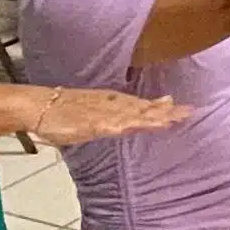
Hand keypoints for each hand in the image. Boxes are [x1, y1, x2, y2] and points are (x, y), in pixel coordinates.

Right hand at [19, 86, 189, 145]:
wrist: (39, 105)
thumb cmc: (65, 110)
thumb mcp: (95, 112)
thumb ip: (115, 113)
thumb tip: (132, 118)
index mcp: (114, 102)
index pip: (146, 105)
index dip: (166, 108)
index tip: (189, 109)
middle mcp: (112, 106)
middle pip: (144, 109)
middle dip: (167, 112)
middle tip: (191, 112)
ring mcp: (101, 114)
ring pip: (131, 116)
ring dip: (150, 118)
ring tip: (170, 120)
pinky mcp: (89, 124)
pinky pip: (107, 125)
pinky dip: (121, 125)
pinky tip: (132, 127)